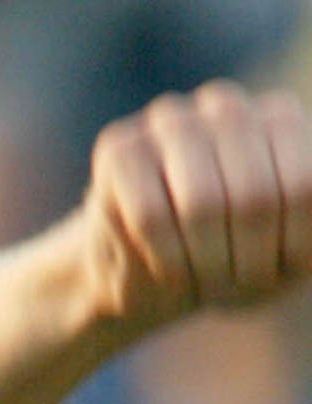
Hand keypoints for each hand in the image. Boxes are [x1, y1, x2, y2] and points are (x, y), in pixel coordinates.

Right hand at [84, 81, 311, 330]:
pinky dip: (167, 261)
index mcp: (280, 117)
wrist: (148, 275)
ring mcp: (168, 120)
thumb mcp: (290, 249)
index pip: (303, 186)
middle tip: (237, 290)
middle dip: (249, 262)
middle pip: (255, 197)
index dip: (294, 244)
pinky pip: (151, 218)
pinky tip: (170, 276)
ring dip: (208, 265)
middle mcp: (225, 105)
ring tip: (207, 288)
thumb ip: (311, 225)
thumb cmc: (230, 260)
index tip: (279, 276)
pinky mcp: (118, 149)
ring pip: (202, 206)